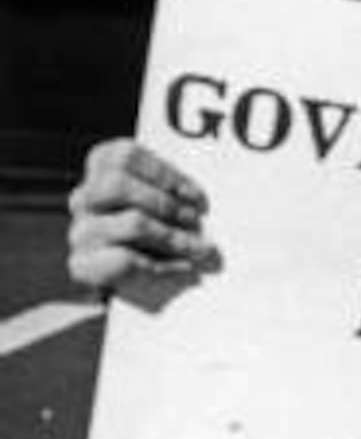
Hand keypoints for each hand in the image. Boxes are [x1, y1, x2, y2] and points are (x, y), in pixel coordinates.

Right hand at [67, 139, 219, 305]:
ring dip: (174, 236)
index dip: (164, 172)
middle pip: (116, 184)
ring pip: (133, 222)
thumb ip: (177, 192)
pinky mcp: (83, 265)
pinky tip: (186, 269)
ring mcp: (81, 232)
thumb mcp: (171, 202)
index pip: (123, 156)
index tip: (195, 196)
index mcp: (102, 172)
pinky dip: (166, 266)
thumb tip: (201, 204)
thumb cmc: (165, 230)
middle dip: (166, 203)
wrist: (141, 283)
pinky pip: (127, 261)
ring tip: (198, 248)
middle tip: (194, 220)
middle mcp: (84, 199)